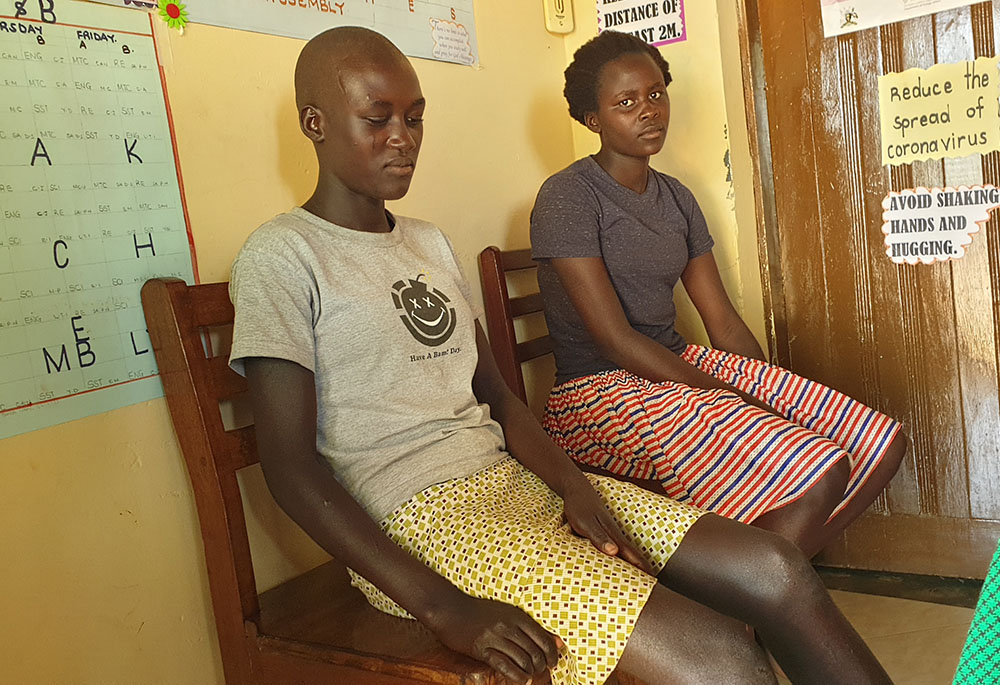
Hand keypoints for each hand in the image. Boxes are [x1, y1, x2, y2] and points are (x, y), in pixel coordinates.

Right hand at [424, 594, 562, 683]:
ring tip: (530, 675)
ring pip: (522, 660)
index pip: (543, 639)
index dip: (552, 654)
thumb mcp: (507, 613)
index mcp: (517, 615)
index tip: (553, 662)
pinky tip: (521, 679)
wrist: (450, 609)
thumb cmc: (480, 612)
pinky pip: (504, 666)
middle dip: (542, 666)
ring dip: (530, 672)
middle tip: (542, 671)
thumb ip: (531, 627)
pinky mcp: (481, 649)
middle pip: (535, 652)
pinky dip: (516, 676)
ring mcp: (494, 637)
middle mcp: (508, 626)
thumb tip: (558, 642)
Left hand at [561, 479, 654, 574]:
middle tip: (651, 581)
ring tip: (639, 573)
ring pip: (623, 548)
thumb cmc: (578, 506)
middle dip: (640, 565)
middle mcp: (613, 532)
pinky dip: (620, 553)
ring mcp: (608, 529)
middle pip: (630, 552)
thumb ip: (599, 537)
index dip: (641, 565)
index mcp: (611, 533)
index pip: (630, 553)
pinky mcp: (602, 527)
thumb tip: (615, 552)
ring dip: (631, 560)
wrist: (576, 487)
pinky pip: (614, 544)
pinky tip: (618, 557)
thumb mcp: (585, 524)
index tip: (652, 578)